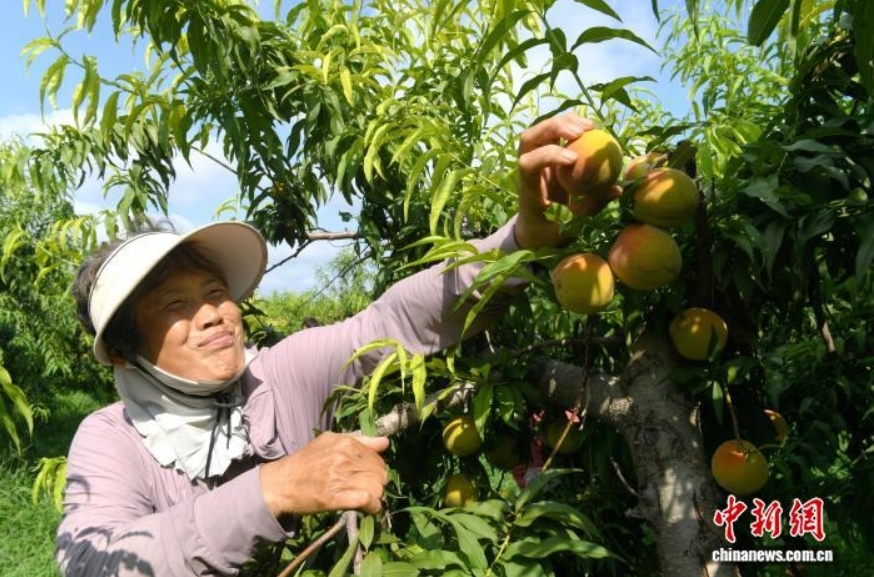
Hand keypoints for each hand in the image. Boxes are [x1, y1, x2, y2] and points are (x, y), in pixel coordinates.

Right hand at [259, 432, 389, 516]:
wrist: (281, 483)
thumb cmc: (306, 461)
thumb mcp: (330, 442)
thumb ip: (360, 440)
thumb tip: (385, 442)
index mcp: (345, 443)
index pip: (378, 458)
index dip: (376, 469)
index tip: (368, 476)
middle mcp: (344, 458)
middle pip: (380, 474)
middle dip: (377, 483)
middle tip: (366, 488)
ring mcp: (340, 478)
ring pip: (376, 488)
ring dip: (375, 496)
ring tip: (366, 498)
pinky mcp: (335, 498)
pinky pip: (367, 501)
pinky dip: (372, 507)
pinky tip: (368, 508)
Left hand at [514, 114, 618, 248]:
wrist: (533, 228)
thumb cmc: (549, 230)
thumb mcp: (570, 226)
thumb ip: (590, 207)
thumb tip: (616, 189)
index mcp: (528, 189)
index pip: (528, 165)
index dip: (548, 156)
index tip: (573, 159)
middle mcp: (526, 169)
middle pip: (529, 138)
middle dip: (554, 129)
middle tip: (582, 131)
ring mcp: (533, 158)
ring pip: (540, 129)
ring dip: (563, 122)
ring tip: (590, 126)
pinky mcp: (542, 153)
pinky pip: (552, 131)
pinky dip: (569, 124)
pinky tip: (589, 127)